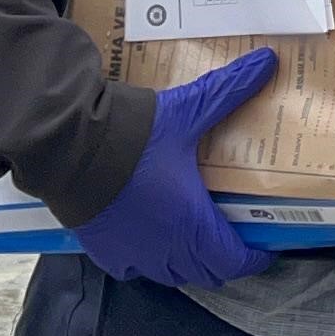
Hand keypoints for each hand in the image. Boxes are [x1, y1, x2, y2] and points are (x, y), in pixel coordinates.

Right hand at [70, 48, 281, 288]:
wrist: (67, 149)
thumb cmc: (132, 137)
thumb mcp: (187, 111)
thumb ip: (228, 90)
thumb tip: (267, 61)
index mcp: (194, 226)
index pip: (236, 261)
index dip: (256, 256)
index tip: (266, 246)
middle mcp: (167, 251)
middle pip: (208, 272)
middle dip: (226, 258)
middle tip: (234, 235)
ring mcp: (134, 256)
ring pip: (173, 274)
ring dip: (190, 261)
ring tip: (197, 236)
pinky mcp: (105, 252)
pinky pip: (135, 269)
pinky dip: (150, 261)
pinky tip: (152, 238)